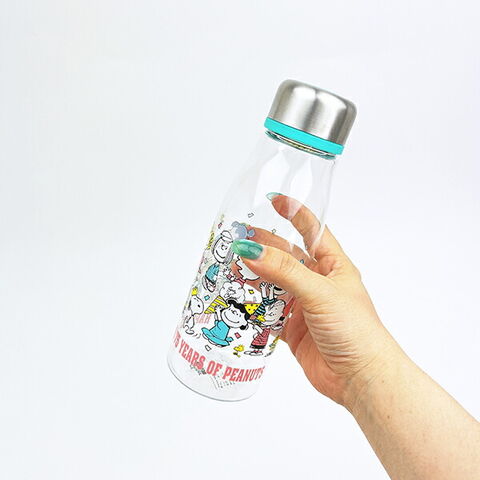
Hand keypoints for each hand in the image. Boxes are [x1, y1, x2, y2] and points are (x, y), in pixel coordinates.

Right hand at [231, 194, 398, 408]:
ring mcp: (302, 305)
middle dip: (262, 248)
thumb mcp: (320, 292)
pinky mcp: (291, 329)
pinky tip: (236, 301)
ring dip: (252, 278)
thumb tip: (251, 250)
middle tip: (236, 240)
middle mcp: (316, 283)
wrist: (360, 379)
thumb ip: (285, 271)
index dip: (294, 213)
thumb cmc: (355, 330)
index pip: (312, 230)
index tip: (273, 200)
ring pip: (271, 285)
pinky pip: (266, 313)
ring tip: (229, 270)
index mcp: (333, 266)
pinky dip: (251, 308)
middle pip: (284, 257)